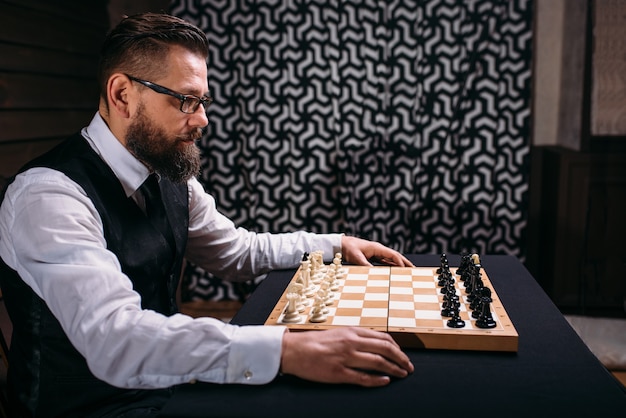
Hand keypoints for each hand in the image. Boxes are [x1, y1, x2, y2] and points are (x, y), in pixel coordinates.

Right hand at [280, 327, 413, 386]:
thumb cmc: (314, 342)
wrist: (294, 350)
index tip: (403, 355)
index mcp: (352, 332)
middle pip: (385, 350)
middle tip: (409, 367)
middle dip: (401, 359)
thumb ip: (356, 337)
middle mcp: (352, 343)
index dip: (397, 348)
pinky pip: (363, 378)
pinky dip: (377, 380)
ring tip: (402, 374)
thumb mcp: (339, 333)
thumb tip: (375, 344)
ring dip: (394, 369)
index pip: (383, 338)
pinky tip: (385, 381)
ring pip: (378, 363)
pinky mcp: (339, 373)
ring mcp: (346, 358)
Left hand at [341, 236, 413, 266]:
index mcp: (377, 248)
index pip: (393, 255)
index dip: (400, 262)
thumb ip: (366, 265)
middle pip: (396, 256)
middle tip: (415, 269)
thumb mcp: (356, 258)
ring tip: (409, 271)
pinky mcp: (373, 256)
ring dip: (400, 264)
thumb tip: (374, 273)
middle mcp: (379, 249)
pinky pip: (386, 261)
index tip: (406, 270)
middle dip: (405, 262)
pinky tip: (396, 270)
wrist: (342, 244)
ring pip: (392, 259)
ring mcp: (377, 252)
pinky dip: (393, 265)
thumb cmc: (349, 249)